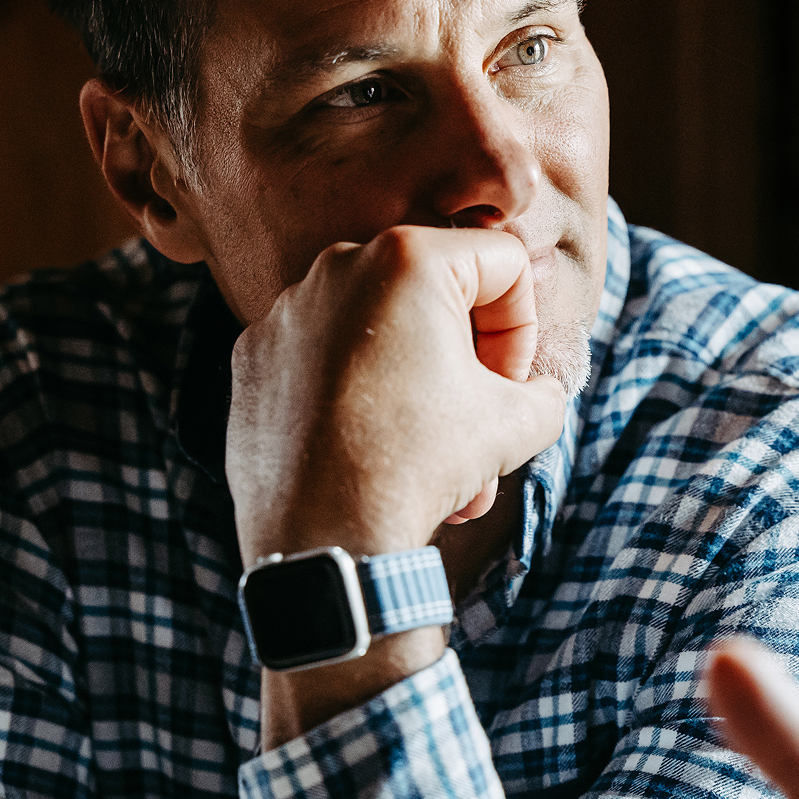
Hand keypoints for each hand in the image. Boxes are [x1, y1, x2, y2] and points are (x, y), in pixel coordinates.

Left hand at [225, 224, 566, 564]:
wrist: (321, 541)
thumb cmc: (421, 468)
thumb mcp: (520, 424)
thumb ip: (543, 389)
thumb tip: (534, 390)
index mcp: (409, 258)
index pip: (503, 266)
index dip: (521, 331)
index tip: (507, 388)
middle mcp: (340, 264)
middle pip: (438, 294)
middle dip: (468, 360)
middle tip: (474, 419)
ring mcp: (287, 307)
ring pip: (380, 326)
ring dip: (416, 381)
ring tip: (428, 452)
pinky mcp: (254, 351)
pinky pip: (324, 350)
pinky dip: (354, 387)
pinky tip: (366, 444)